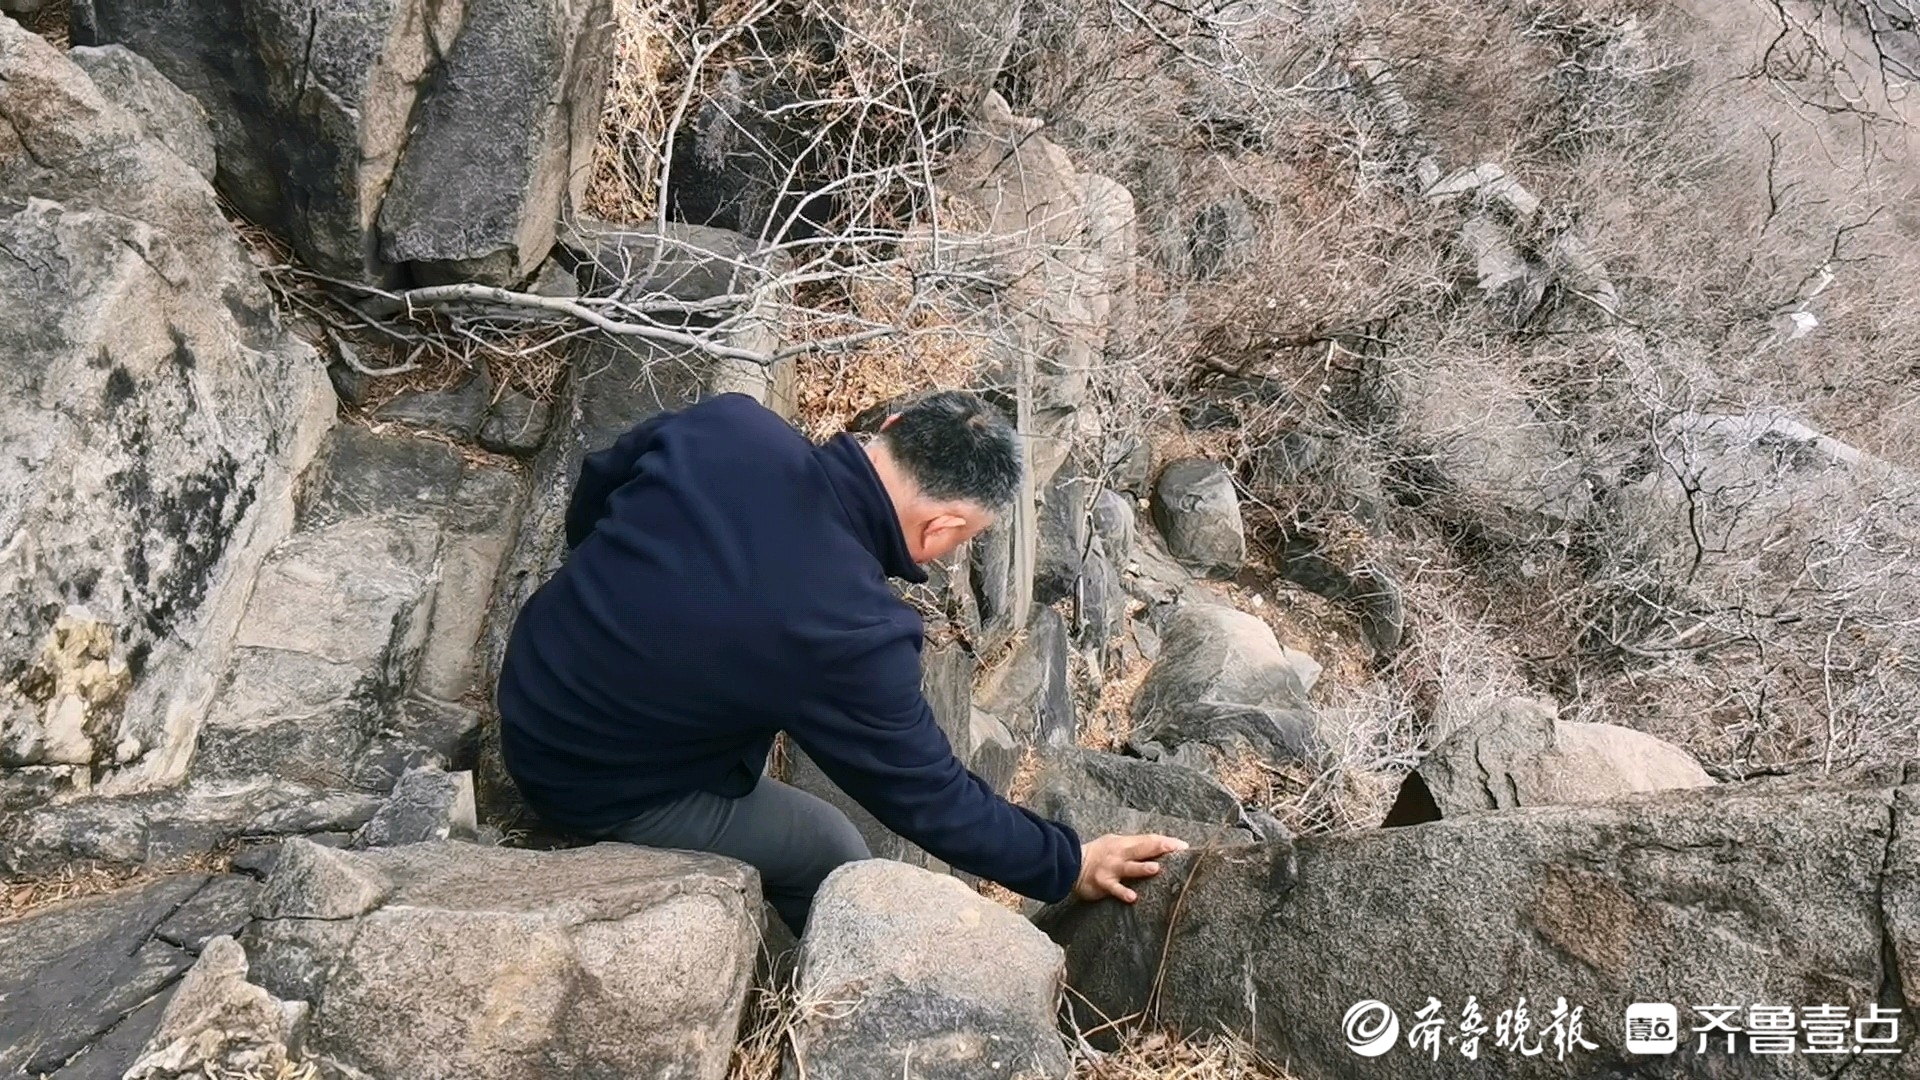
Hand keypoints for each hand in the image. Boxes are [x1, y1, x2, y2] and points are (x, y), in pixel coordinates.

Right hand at [1072, 833, 1189, 902]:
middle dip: (1159, 847)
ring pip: (1129, 867)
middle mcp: (1119, 854)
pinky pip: (1114, 888)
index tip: (1183, 846)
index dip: (1165, 842)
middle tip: (1177, 849)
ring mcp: (1111, 868)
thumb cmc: (1098, 854)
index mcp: (1124, 843)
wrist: (1070, 863)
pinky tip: (1132, 897)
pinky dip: (1122, 892)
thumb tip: (1158, 847)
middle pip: (1142, 848)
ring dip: (1142, 868)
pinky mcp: (1102, 883)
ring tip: (1156, 869)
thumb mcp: (1115, 844)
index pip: (1148, 840)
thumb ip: (1134, 847)